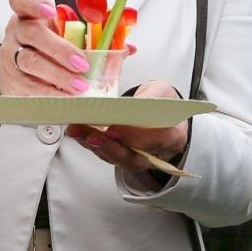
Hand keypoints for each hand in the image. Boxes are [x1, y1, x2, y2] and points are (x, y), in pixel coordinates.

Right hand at [0, 0, 86, 96]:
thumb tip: (122, 48)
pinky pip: (31, 85)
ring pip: (30, 61)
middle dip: (60, 49)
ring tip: (80, 84)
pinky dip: (52, 91)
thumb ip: (90, 35)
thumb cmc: (44, 47)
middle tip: (82, 63)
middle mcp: (17, 31)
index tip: (51, 10)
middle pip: (32, 33)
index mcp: (28, 13)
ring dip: (59, 74)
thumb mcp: (61, 33)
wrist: (17, 71)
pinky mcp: (14, 79)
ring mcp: (12, 55)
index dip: (34, 3)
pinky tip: (67, 94)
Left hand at [67, 80, 188, 173]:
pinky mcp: (122, 157)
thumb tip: (126, 108)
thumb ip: (148, 99)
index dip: (134, 137)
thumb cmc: (162, 100)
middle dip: (109, 147)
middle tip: (90, 135)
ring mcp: (139, 158)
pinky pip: (107, 154)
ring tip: (77, 131)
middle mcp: (157, 153)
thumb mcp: (160, 91)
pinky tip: (77, 132)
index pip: (155, 141)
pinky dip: (90, 144)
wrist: (159, 107)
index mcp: (174, 136)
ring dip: (94, 146)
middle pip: (133, 158)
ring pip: (116, 159)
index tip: (113, 129)